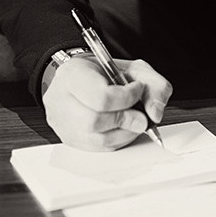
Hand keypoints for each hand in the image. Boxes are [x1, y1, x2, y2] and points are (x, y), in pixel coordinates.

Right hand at [43, 55, 172, 151]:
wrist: (81, 78)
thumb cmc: (103, 73)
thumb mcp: (132, 67)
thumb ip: (153, 84)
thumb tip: (155, 112)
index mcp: (72, 74)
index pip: (100, 97)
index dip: (126, 98)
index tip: (136, 90)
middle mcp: (60, 98)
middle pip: (94, 121)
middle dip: (125, 120)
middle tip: (139, 115)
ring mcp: (62, 121)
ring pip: (97, 139)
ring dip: (124, 133)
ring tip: (131, 121)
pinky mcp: (69, 138)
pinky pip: (97, 148)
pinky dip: (116, 141)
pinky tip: (120, 128)